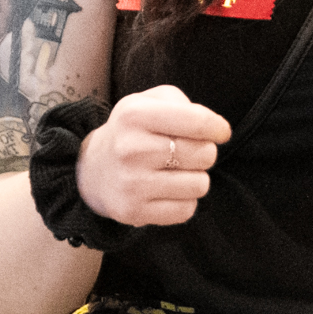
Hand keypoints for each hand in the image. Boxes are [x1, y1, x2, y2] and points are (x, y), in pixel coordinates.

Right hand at [79, 85, 232, 227]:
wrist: (92, 170)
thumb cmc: (132, 132)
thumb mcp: (147, 102)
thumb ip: (181, 103)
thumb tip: (214, 128)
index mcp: (134, 115)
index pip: (198, 122)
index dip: (218, 128)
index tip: (220, 132)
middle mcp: (131, 149)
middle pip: (204, 154)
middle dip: (204, 153)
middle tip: (187, 153)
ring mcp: (131, 183)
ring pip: (200, 185)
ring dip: (195, 178)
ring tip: (175, 172)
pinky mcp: (133, 211)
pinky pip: (186, 210)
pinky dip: (184, 201)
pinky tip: (167, 191)